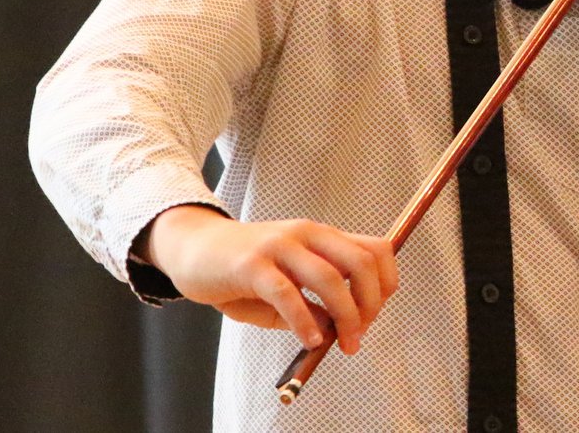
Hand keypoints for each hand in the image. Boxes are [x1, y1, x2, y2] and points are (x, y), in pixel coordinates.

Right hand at [137, 205, 398, 354]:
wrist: (194, 247)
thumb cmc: (244, 269)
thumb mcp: (288, 280)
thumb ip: (314, 301)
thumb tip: (337, 328)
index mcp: (321, 235)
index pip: (375, 249)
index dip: (385, 284)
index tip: (374, 315)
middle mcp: (306, 234)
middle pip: (361, 263)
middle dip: (370, 304)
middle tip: (360, 335)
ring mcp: (279, 246)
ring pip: (330, 278)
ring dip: (346, 316)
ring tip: (344, 344)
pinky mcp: (251, 265)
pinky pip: (287, 294)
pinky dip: (305, 321)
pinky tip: (311, 340)